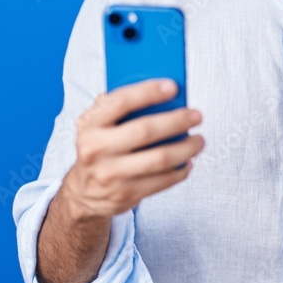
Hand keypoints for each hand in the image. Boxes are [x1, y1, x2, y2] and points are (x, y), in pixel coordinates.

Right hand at [61, 78, 203, 219]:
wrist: (83, 194)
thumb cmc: (98, 149)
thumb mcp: (95, 125)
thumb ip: (116, 106)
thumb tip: (156, 89)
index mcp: (90, 126)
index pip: (121, 102)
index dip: (148, 92)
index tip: (173, 87)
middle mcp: (97, 150)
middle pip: (145, 131)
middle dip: (176, 121)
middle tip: (196, 115)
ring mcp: (111, 175)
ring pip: (159, 159)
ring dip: (186, 148)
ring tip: (199, 140)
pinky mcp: (125, 195)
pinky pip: (162, 182)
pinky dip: (180, 171)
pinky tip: (188, 161)